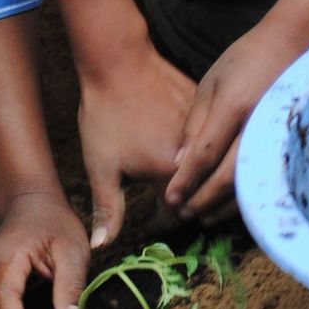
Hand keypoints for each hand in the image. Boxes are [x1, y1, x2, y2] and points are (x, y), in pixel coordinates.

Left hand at [76, 28, 195, 250]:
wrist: (117, 60)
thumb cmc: (105, 115)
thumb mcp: (101, 167)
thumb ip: (108, 210)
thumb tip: (99, 248)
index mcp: (173, 173)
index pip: (182, 211)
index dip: (169, 216)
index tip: (157, 215)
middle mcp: (198, 153)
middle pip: (199, 188)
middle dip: (185, 195)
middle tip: (163, 193)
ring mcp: (206, 126)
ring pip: (207, 161)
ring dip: (195, 169)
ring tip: (171, 166)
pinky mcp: (207, 107)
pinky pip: (209, 135)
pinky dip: (199, 142)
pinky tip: (178, 139)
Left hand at [165, 12, 308, 219]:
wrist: (294, 44)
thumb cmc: (246, 60)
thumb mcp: (212, 83)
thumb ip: (195, 123)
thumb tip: (179, 164)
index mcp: (235, 105)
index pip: (205, 154)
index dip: (186, 180)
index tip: (170, 198)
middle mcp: (259, 125)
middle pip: (228, 177)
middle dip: (203, 200)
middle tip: (182, 214)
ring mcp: (280, 138)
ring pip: (251, 185)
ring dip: (224, 207)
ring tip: (203, 217)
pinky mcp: (292, 146)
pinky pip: (268, 181)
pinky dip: (248, 198)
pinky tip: (232, 206)